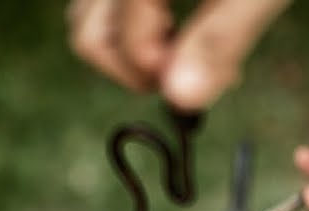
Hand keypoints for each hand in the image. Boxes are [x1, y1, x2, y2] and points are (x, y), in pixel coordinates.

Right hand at [67, 0, 288, 110]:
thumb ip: (219, 40)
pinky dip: (133, 16)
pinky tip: (176, 14)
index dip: (160, 76)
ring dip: (131, 43)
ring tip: (188, 40)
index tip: (210, 84)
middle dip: (136, 65)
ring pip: (91, 14)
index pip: (121, 44)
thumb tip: (182, 99)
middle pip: (89, 33)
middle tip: (192, 70)